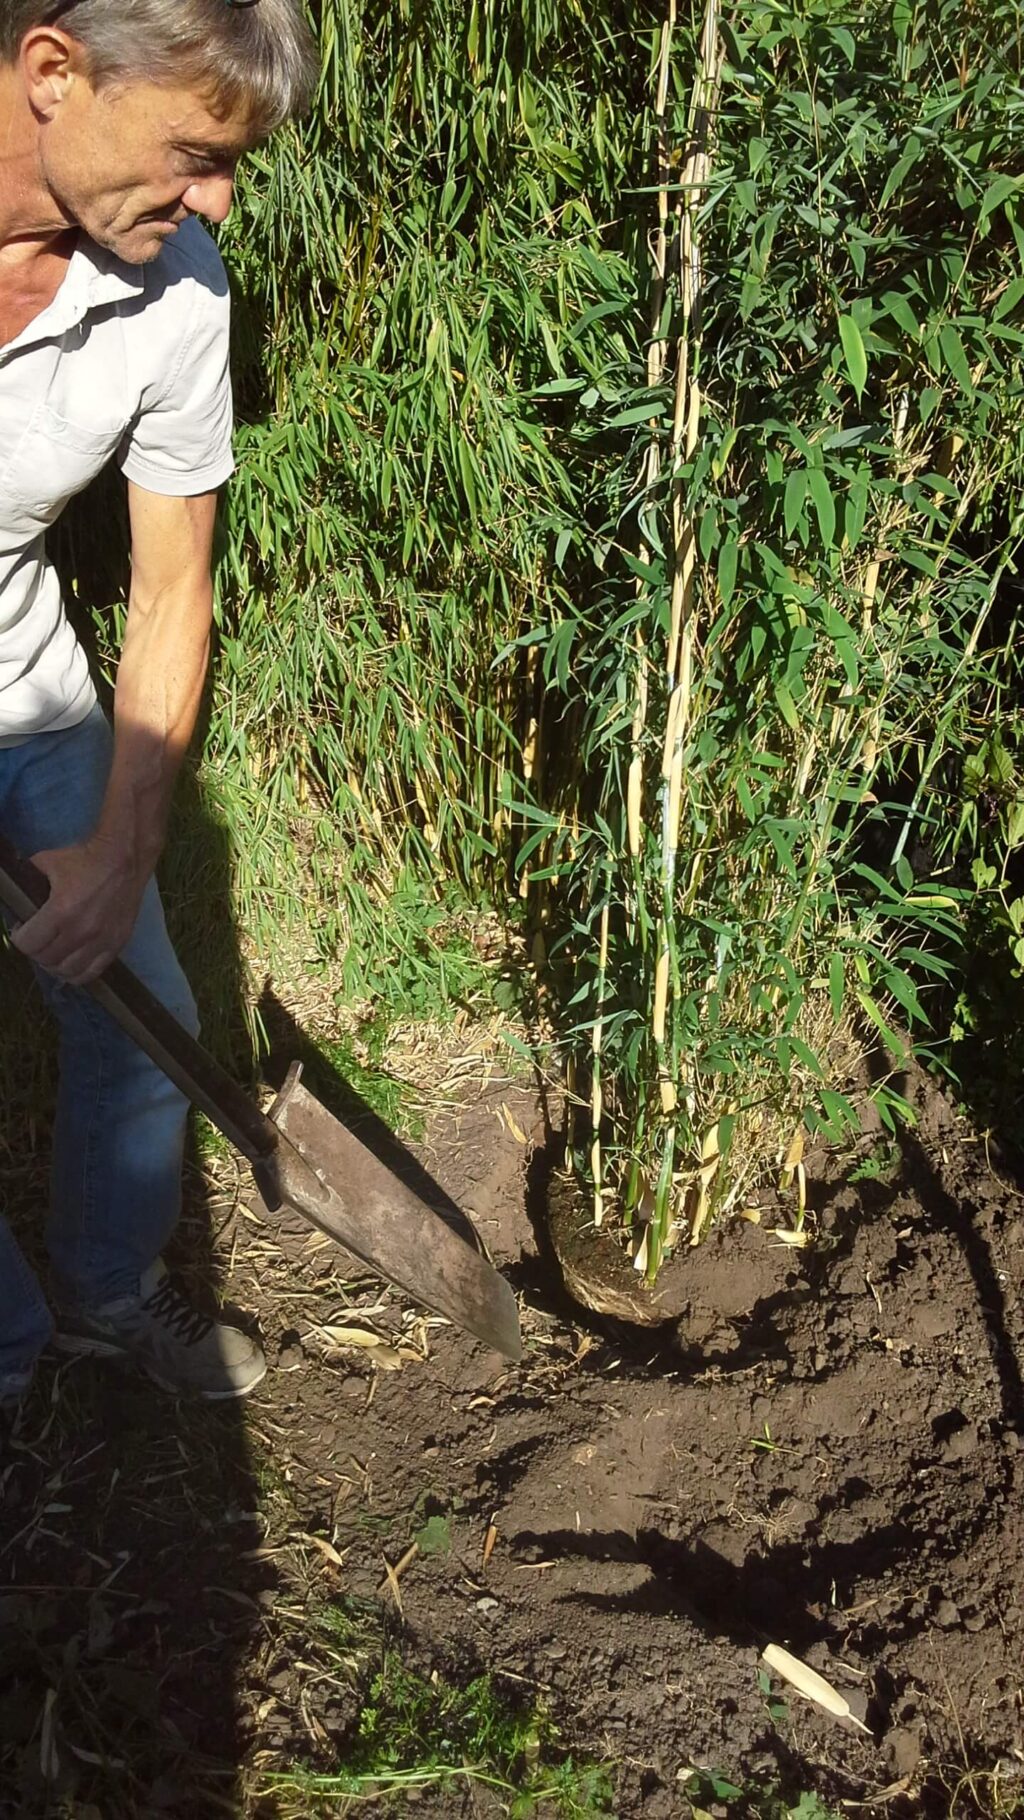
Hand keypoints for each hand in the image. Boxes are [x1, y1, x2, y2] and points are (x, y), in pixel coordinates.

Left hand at [9, 839, 145, 984]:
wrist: (124, 858)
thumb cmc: (85, 859)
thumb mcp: (46, 862)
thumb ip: (29, 880)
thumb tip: (16, 891)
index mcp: (61, 911)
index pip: (29, 944)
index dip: (20, 938)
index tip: (21, 931)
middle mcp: (81, 931)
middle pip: (47, 959)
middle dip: (36, 951)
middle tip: (37, 940)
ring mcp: (101, 941)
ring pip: (68, 971)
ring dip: (55, 965)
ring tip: (54, 953)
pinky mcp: (117, 944)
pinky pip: (92, 972)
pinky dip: (77, 973)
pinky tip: (71, 964)